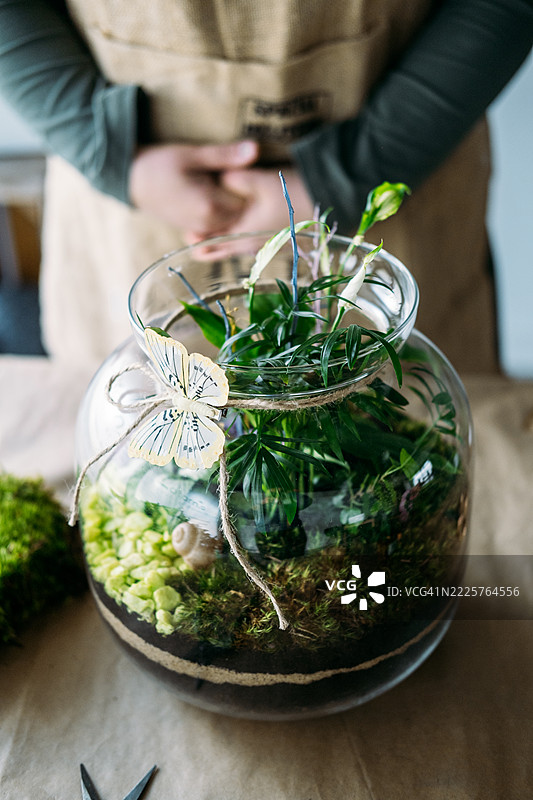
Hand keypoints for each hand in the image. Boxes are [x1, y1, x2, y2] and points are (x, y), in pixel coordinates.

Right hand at [128, 140, 258, 236]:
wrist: (132, 182)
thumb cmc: (160, 165)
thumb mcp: (192, 154)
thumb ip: (225, 156)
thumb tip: (256, 149)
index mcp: (211, 205)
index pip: (249, 199)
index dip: (250, 184)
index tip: (238, 170)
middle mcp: (209, 223)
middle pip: (243, 213)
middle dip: (244, 196)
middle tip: (230, 175)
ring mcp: (202, 230)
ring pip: (232, 220)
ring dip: (233, 204)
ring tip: (219, 183)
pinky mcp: (197, 230)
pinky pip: (220, 224)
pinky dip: (223, 212)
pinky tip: (213, 194)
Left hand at [184, 166, 314, 245]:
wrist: (327, 198)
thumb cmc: (292, 191)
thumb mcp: (260, 180)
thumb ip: (234, 180)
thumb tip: (218, 179)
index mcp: (247, 233)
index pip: (217, 241)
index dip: (201, 239)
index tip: (187, 236)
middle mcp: (256, 243)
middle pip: (226, 247)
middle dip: (209, 245)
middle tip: (192, 241)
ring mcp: (267, 242)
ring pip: (238, 246)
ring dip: (223, 243)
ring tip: (206, 243)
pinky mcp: (276, 236)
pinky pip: (251, 242)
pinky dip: (238, 239)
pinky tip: (237, 235)